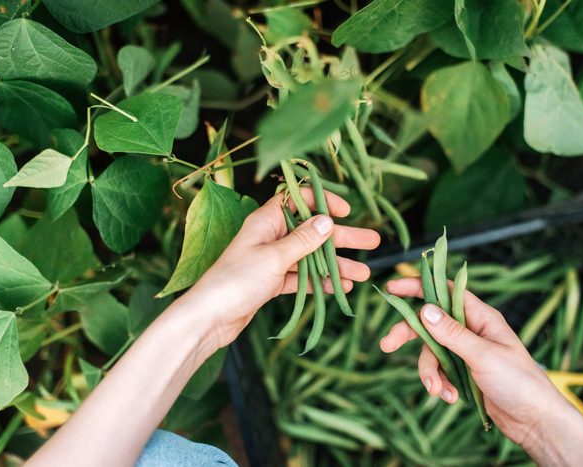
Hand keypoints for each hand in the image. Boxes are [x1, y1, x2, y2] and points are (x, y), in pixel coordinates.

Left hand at [177, 190, 379, 349]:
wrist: (209, 318)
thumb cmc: (236, 281)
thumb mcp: (274, 257)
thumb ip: (303, 240)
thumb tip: (327, 220)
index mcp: (266, 221)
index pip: (298, 199)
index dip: (323, 201)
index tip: (346, 211)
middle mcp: (270, 237)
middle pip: (312, 231)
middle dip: (343, 238)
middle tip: (373, 241)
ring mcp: (271, 260)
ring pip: (310, 257)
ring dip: (336, 265)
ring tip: (363, 275)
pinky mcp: (271, 282)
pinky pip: (301, 277)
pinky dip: (319, 282)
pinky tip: (340, 288)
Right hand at [379, 278, 574, 444]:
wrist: (534, 420)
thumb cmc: (519, 382)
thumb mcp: (483, 355)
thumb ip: (452, 333)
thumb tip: (424, 309)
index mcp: (481, 316)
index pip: (445, 291)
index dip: (418, 286)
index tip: (392, 287)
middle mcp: (471, 330)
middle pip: (430, 323)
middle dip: (409, 335)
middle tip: (386, 345)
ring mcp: (467, 351)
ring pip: (433, 352)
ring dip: (430, 372)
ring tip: (438, 391)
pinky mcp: (464, 372)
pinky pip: (441, 371)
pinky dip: (441, 384)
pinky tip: (451, 398)